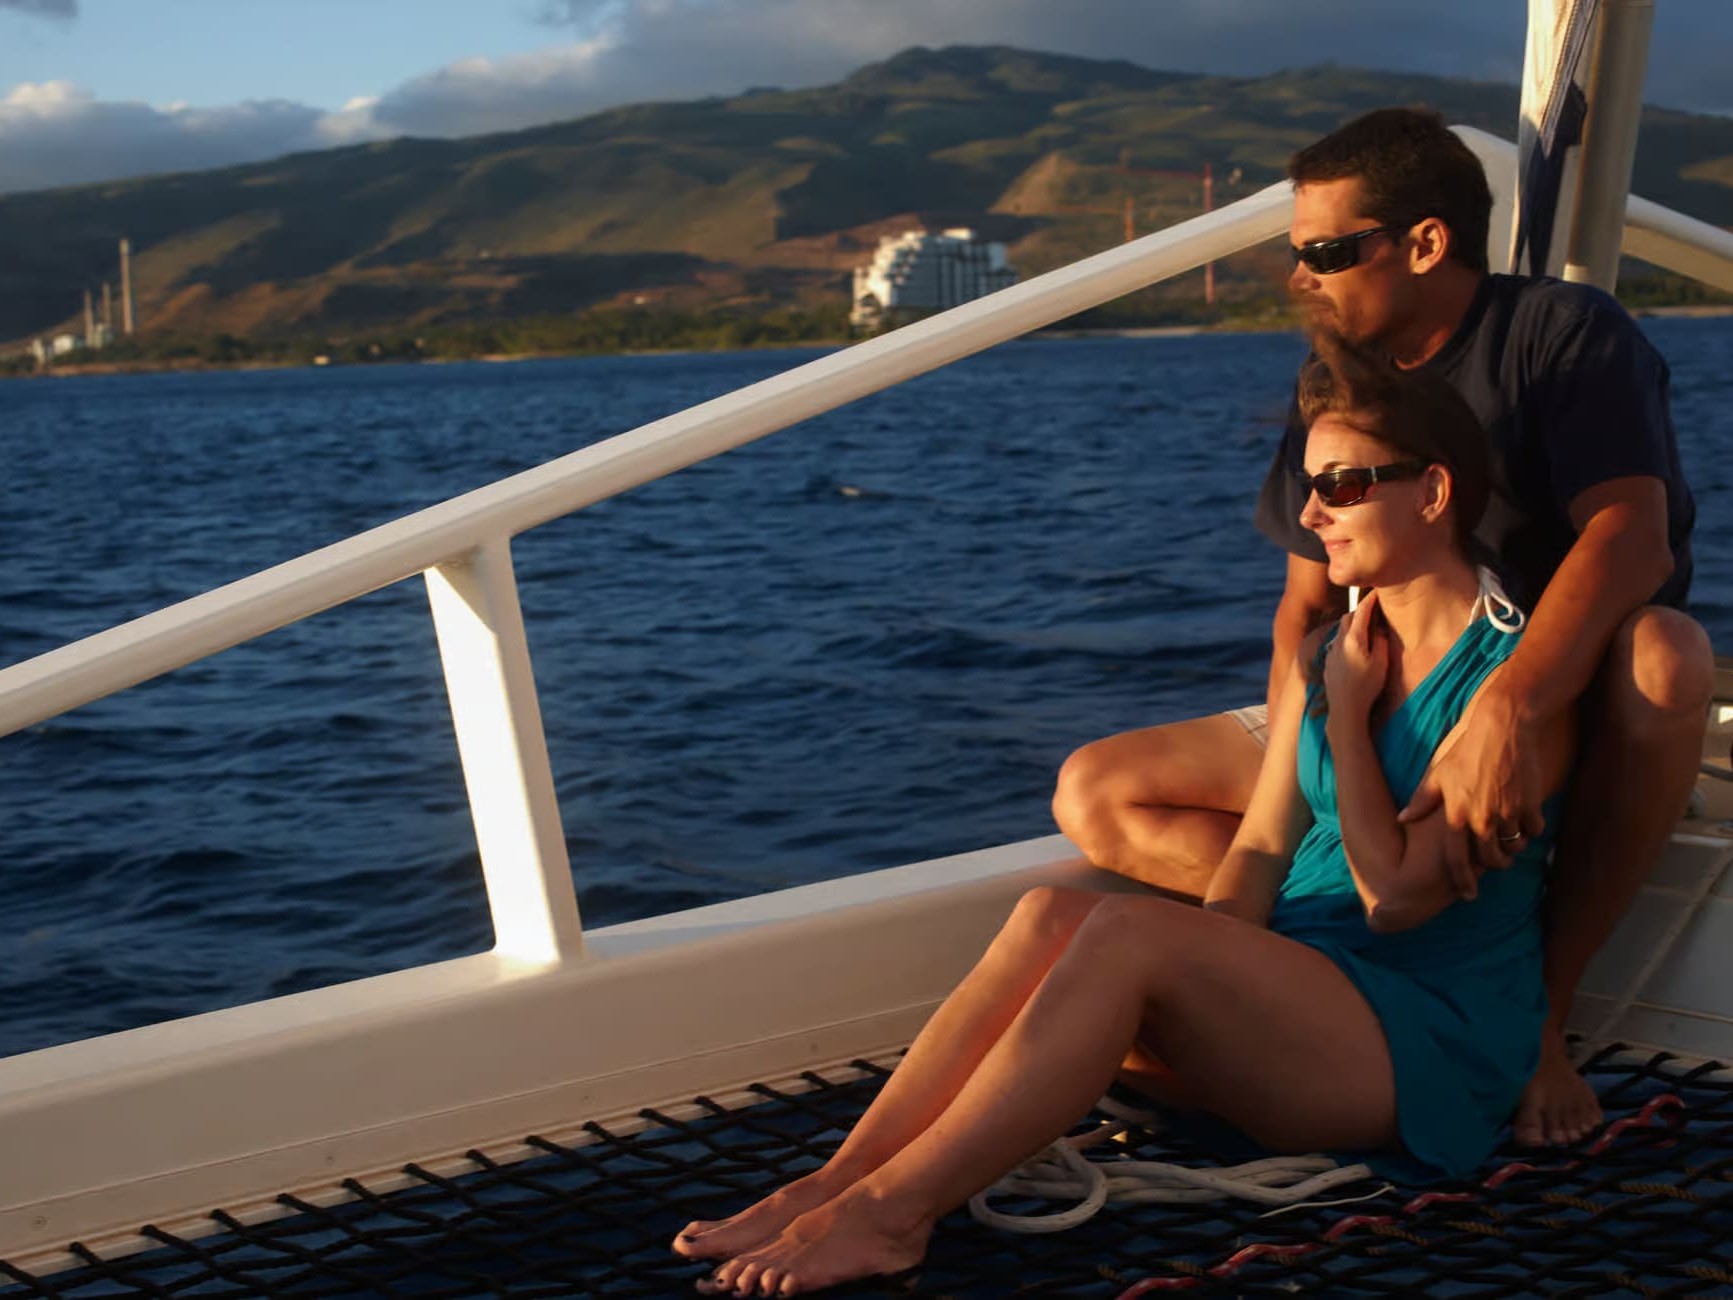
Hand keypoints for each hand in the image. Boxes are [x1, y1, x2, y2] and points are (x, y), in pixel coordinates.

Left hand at [1323, 591, 1386, 721]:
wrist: (1344, 709)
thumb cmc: (1366, 687)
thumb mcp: (1381, 663)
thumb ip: (1381, 642)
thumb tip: (1379, 629)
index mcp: (1353, 640)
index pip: (1361, 612)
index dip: (1370, 601)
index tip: (1377, 593)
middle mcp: (1339, 643)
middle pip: (1348, 619)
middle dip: (1360, 611)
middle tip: (1373, 608)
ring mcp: (1331, 652)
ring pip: (1341, 631)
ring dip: (1353, 626)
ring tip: (1366, 627)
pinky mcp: (1328, 663)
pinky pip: (1337, 643)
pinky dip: (1347, 638)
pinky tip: (1355, 647)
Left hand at [1400, 672, 1545, 892]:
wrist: (1502, 730)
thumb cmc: (1467, 752)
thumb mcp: (1439, 774)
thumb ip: (1422, 800)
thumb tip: (1401, 818)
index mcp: (1456, 816)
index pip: (1456, 860)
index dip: (1462, 881)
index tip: (1467, 894)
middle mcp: (1482, 820)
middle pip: (1491, 860)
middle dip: (1495, 864)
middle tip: (1498, 862)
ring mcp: (1507, 814)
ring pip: (1514, 847)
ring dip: (1514, 847)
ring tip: (1512, 839)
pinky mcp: (1530, 806)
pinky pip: (1534, 830)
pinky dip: (1532, 828)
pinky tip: (1527, 818)